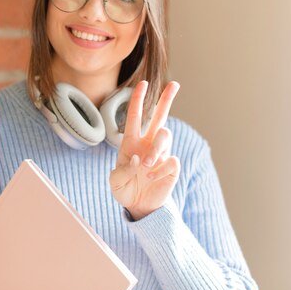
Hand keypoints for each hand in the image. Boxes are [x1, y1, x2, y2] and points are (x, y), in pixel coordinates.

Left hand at [109, 81, 180, 219]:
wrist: (138, 206)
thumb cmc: (124, 189)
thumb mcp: (116, 181)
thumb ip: (123, 170)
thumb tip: (137, 159)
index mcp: (131, 142)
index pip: (135, 116)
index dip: (138, 99)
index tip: (144, 83)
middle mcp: (148, 143)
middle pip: (160, 116)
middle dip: (167, 99)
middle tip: (174, 84)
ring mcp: (161, 154)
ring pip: (165, 136)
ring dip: (155, 149)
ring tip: (146, 165)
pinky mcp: (172, 167)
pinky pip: (171, 160)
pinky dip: (160, 170)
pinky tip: (152, 179)